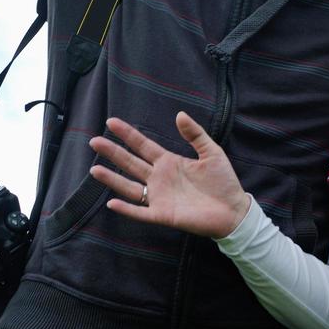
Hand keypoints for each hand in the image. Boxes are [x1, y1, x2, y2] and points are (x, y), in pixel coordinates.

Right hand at [89, 113, 251, 238]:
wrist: (234, 210)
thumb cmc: (223, 182)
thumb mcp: (212, 152)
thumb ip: (195, 134)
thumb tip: (179, 114)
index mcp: (169, 162)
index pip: (143, 146)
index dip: (128, 134)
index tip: (111, 122)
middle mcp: (159, 178)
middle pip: (131, 163)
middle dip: (113, 152)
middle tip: (94, 141)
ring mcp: (159, 197)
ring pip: (129, 187)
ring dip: (112, 179)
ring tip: (95, 169)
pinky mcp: (163, 215)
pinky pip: (140, 212)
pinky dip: (126, 209)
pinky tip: (112, 202)